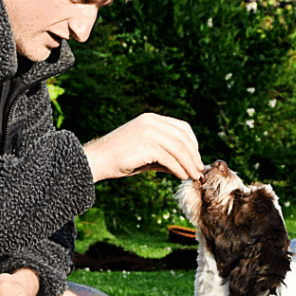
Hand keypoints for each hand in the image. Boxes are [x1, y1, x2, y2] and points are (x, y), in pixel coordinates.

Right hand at [82, 113, 202, 181]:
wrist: (96, 160)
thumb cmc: (119, 159)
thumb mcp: (146, 153)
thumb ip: (165, 155)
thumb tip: (186, 167)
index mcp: (151, 119)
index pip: (181, 128)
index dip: (193, 143)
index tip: (196, 158)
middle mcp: (151, 122)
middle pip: (183, 137)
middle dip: (194, 155)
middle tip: (199, 170)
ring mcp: (149, 131)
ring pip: (179, 148)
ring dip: (189, 164)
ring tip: (193, 176)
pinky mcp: (146, 145)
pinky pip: (170, 158)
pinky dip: (179, 169)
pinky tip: (181, 177)